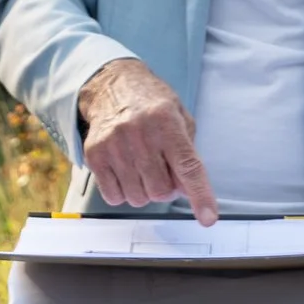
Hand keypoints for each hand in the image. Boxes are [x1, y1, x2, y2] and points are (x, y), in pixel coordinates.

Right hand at [78, 59, 218, 222]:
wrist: (110, 85)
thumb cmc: (150, 103)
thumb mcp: (179, 116)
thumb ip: (187, 153)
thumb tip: (188, 191)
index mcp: (166, 122)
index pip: (188, 166)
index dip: (200, 195)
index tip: (208, 217)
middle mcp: (140, 134)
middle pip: (161, 191)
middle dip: (166, 189)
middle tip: (162, 170)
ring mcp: (114, 145)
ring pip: (138, 198)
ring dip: (144, 191)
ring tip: (141, 167)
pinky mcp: (95, 155)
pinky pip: (114, 197)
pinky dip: (123, 192)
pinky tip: (124, 171)